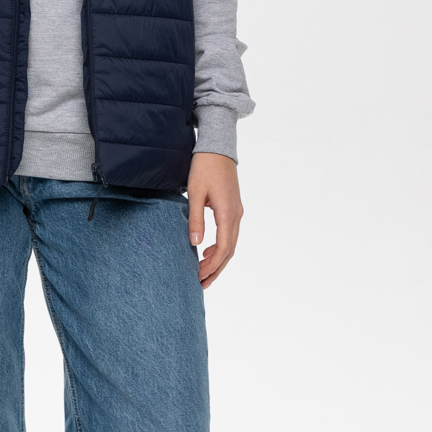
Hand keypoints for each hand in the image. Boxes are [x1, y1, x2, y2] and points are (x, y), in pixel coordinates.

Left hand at [187, 153, 242, 288]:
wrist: (218, 148)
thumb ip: (196, 219)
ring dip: (219, 260)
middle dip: (216, 269)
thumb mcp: (195, 193)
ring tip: (204, 273)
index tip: (199, 276)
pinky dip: (221, 247)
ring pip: (231, 243)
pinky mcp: (233, 208)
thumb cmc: (204, 167)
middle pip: (229, 250)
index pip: (223, 248)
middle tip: (202, 283)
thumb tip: (195, 244)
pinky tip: (207, 251)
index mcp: (227, 213)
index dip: (212, 265)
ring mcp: (237, 211)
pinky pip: (230, 234)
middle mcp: (236, 215)